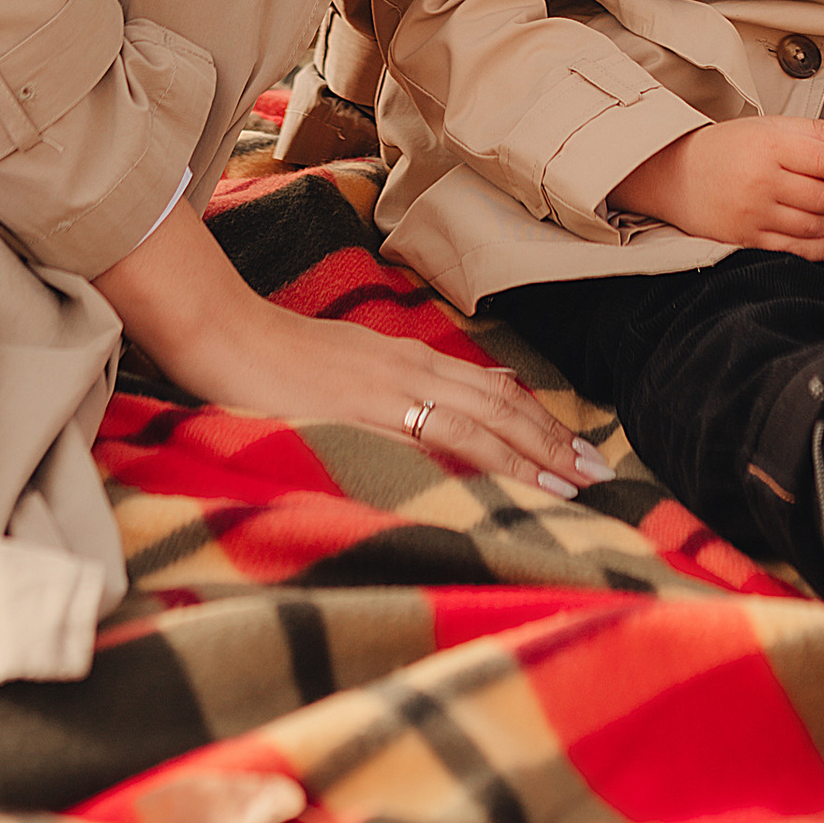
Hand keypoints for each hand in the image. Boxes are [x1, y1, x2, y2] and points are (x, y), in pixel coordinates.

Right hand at [95, 203, 608, 497]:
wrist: (224, 334)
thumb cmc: (275, 354)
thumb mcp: (344, 368)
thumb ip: (387, 391)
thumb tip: (420, 421)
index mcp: (409, 358)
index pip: (493, 390)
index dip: (540, 421)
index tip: (576, 452)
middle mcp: (412, 367)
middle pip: (502, 405)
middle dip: (554, 443)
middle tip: (598, 477)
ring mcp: (391, 389)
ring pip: (482, 422)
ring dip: (533, 457)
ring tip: (573, 489)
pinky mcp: (364, 414)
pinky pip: (435, 440)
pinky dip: (479, 464)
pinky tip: (504, 489)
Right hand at [611, 115, 823, 258]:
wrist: (673, 174)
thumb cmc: (721, 148)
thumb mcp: (768, 127)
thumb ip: (816, 131)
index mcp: (768, 147)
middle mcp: (761, 181)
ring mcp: (753, 213)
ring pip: (814, 225)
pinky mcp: (746, 239)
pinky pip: (796, 249)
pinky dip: (823, 248)